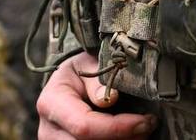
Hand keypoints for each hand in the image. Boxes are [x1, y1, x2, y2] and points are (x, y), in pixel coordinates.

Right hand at [37, 52, 155, 138]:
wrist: (69, 84)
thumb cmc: (80, 71)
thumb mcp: (88, 64)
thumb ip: (98, 79)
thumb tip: (109, 98)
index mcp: (51, 103)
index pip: (84, 125)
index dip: (117, 128)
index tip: (144, 121)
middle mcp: (49, 130)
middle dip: (124, 139)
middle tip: (147, 125)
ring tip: (141, 130)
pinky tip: (131, 136)